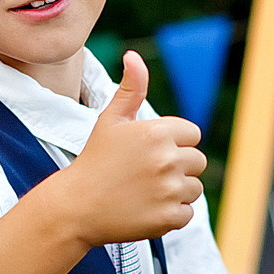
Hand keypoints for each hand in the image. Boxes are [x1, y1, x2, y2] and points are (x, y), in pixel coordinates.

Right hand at [52, 51, 204, 247]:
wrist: (75, 207)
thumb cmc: (94, 160)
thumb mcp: (110, 120)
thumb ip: (130, 88)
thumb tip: (133, 55)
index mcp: (157, 132)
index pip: (192, 134)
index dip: (173, 143)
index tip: (149, 152)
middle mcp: (167, 159)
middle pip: (197, 161)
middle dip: (177, 167)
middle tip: (145, 174)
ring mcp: (169, 190)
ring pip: (194, 188)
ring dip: (176, 191)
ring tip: (145, 192)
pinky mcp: (168, 218)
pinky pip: (187, 213)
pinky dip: (170, 214)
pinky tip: (145, 209)